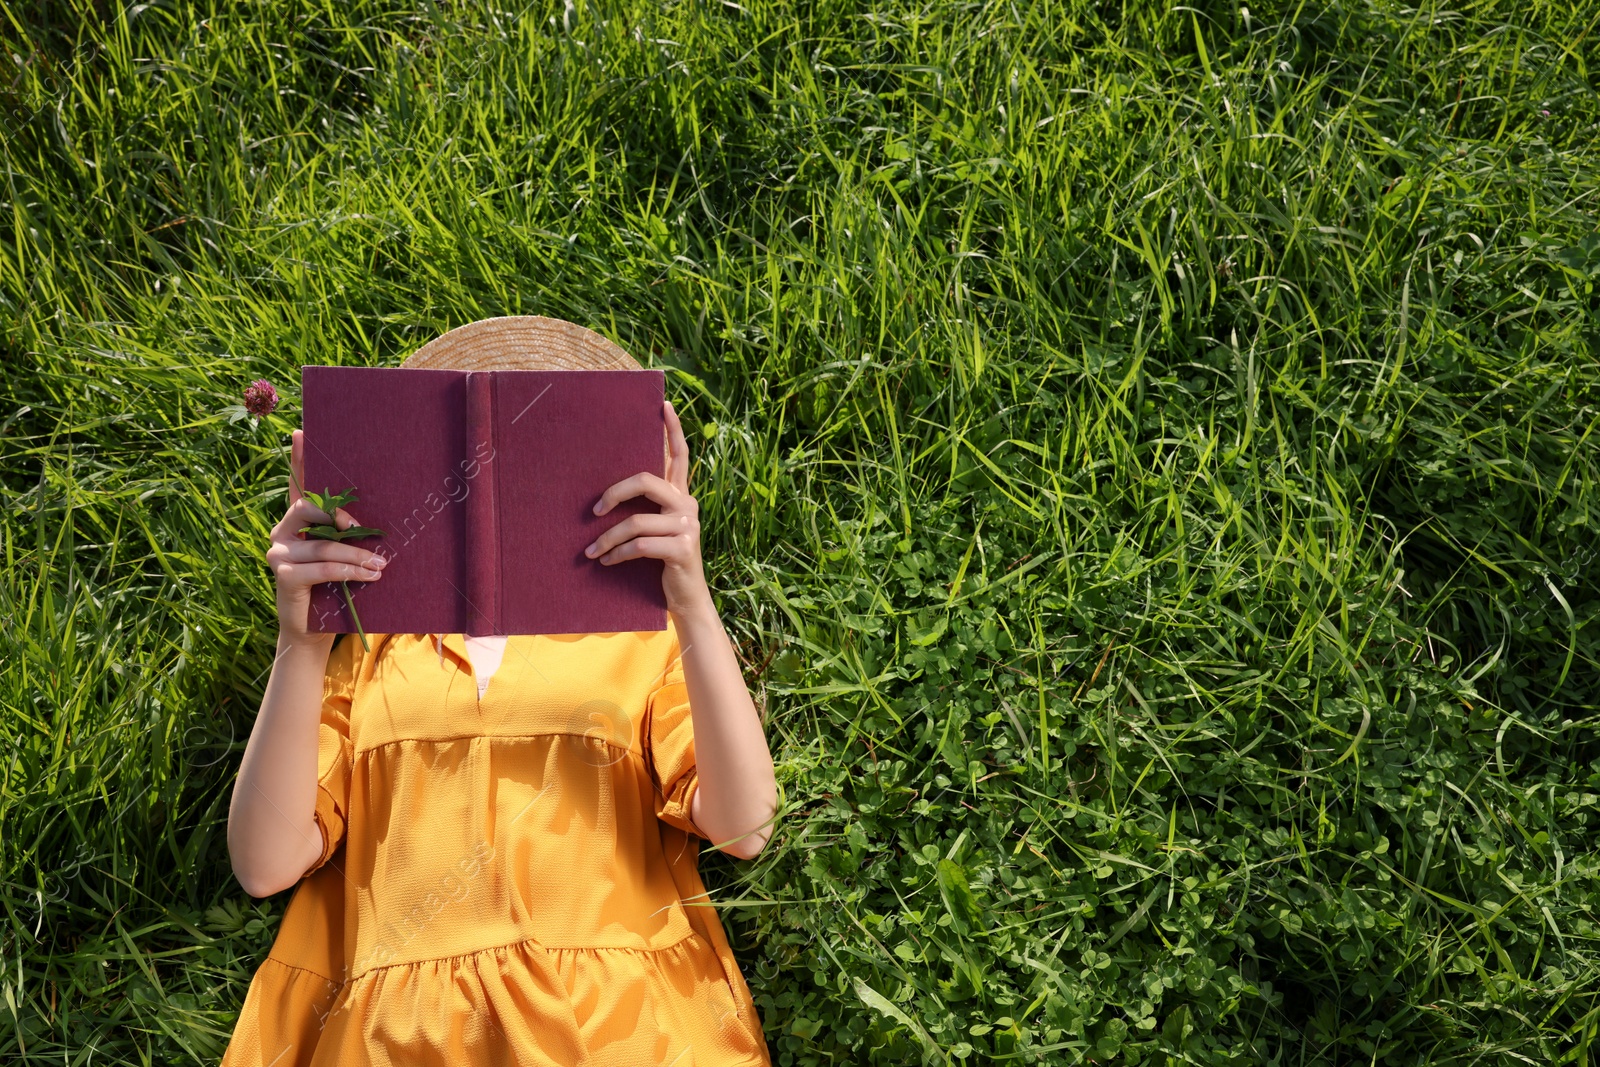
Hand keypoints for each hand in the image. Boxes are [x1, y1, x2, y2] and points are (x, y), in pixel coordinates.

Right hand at [267, 429, 387, 646]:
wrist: (316, 628)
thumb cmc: (335, 586)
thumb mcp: (345, 554)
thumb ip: (350, 533)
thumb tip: (377, 519)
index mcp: (297, 521)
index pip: (297, 484)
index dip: (298, 459)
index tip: (300, 433)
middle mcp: (282, 531)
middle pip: (310, 509)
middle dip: (342, 518)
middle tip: (366, 530)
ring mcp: (279, 553)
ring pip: (324, 544)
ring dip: (358, 554)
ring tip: (382, 563)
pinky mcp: (283, 576)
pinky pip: (323, 567)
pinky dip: (350, 571)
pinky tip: (370, 575)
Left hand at [586, 400, 712, 618]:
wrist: (686, 599)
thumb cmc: (662, 561)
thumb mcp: (655, 530)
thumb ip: (645, 509)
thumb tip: (603, 496)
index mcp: (681, 496)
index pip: (680, 455)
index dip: (673, 429)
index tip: (663, 404)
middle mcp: (688, 506)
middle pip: (646, 480)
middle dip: (614, 493)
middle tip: (594, 511)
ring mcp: (688, 527)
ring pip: (635, 521)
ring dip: (607, 538)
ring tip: (591, 551)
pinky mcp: (683, 548)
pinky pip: (640, 545)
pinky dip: (617, 554)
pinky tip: (606, 562)